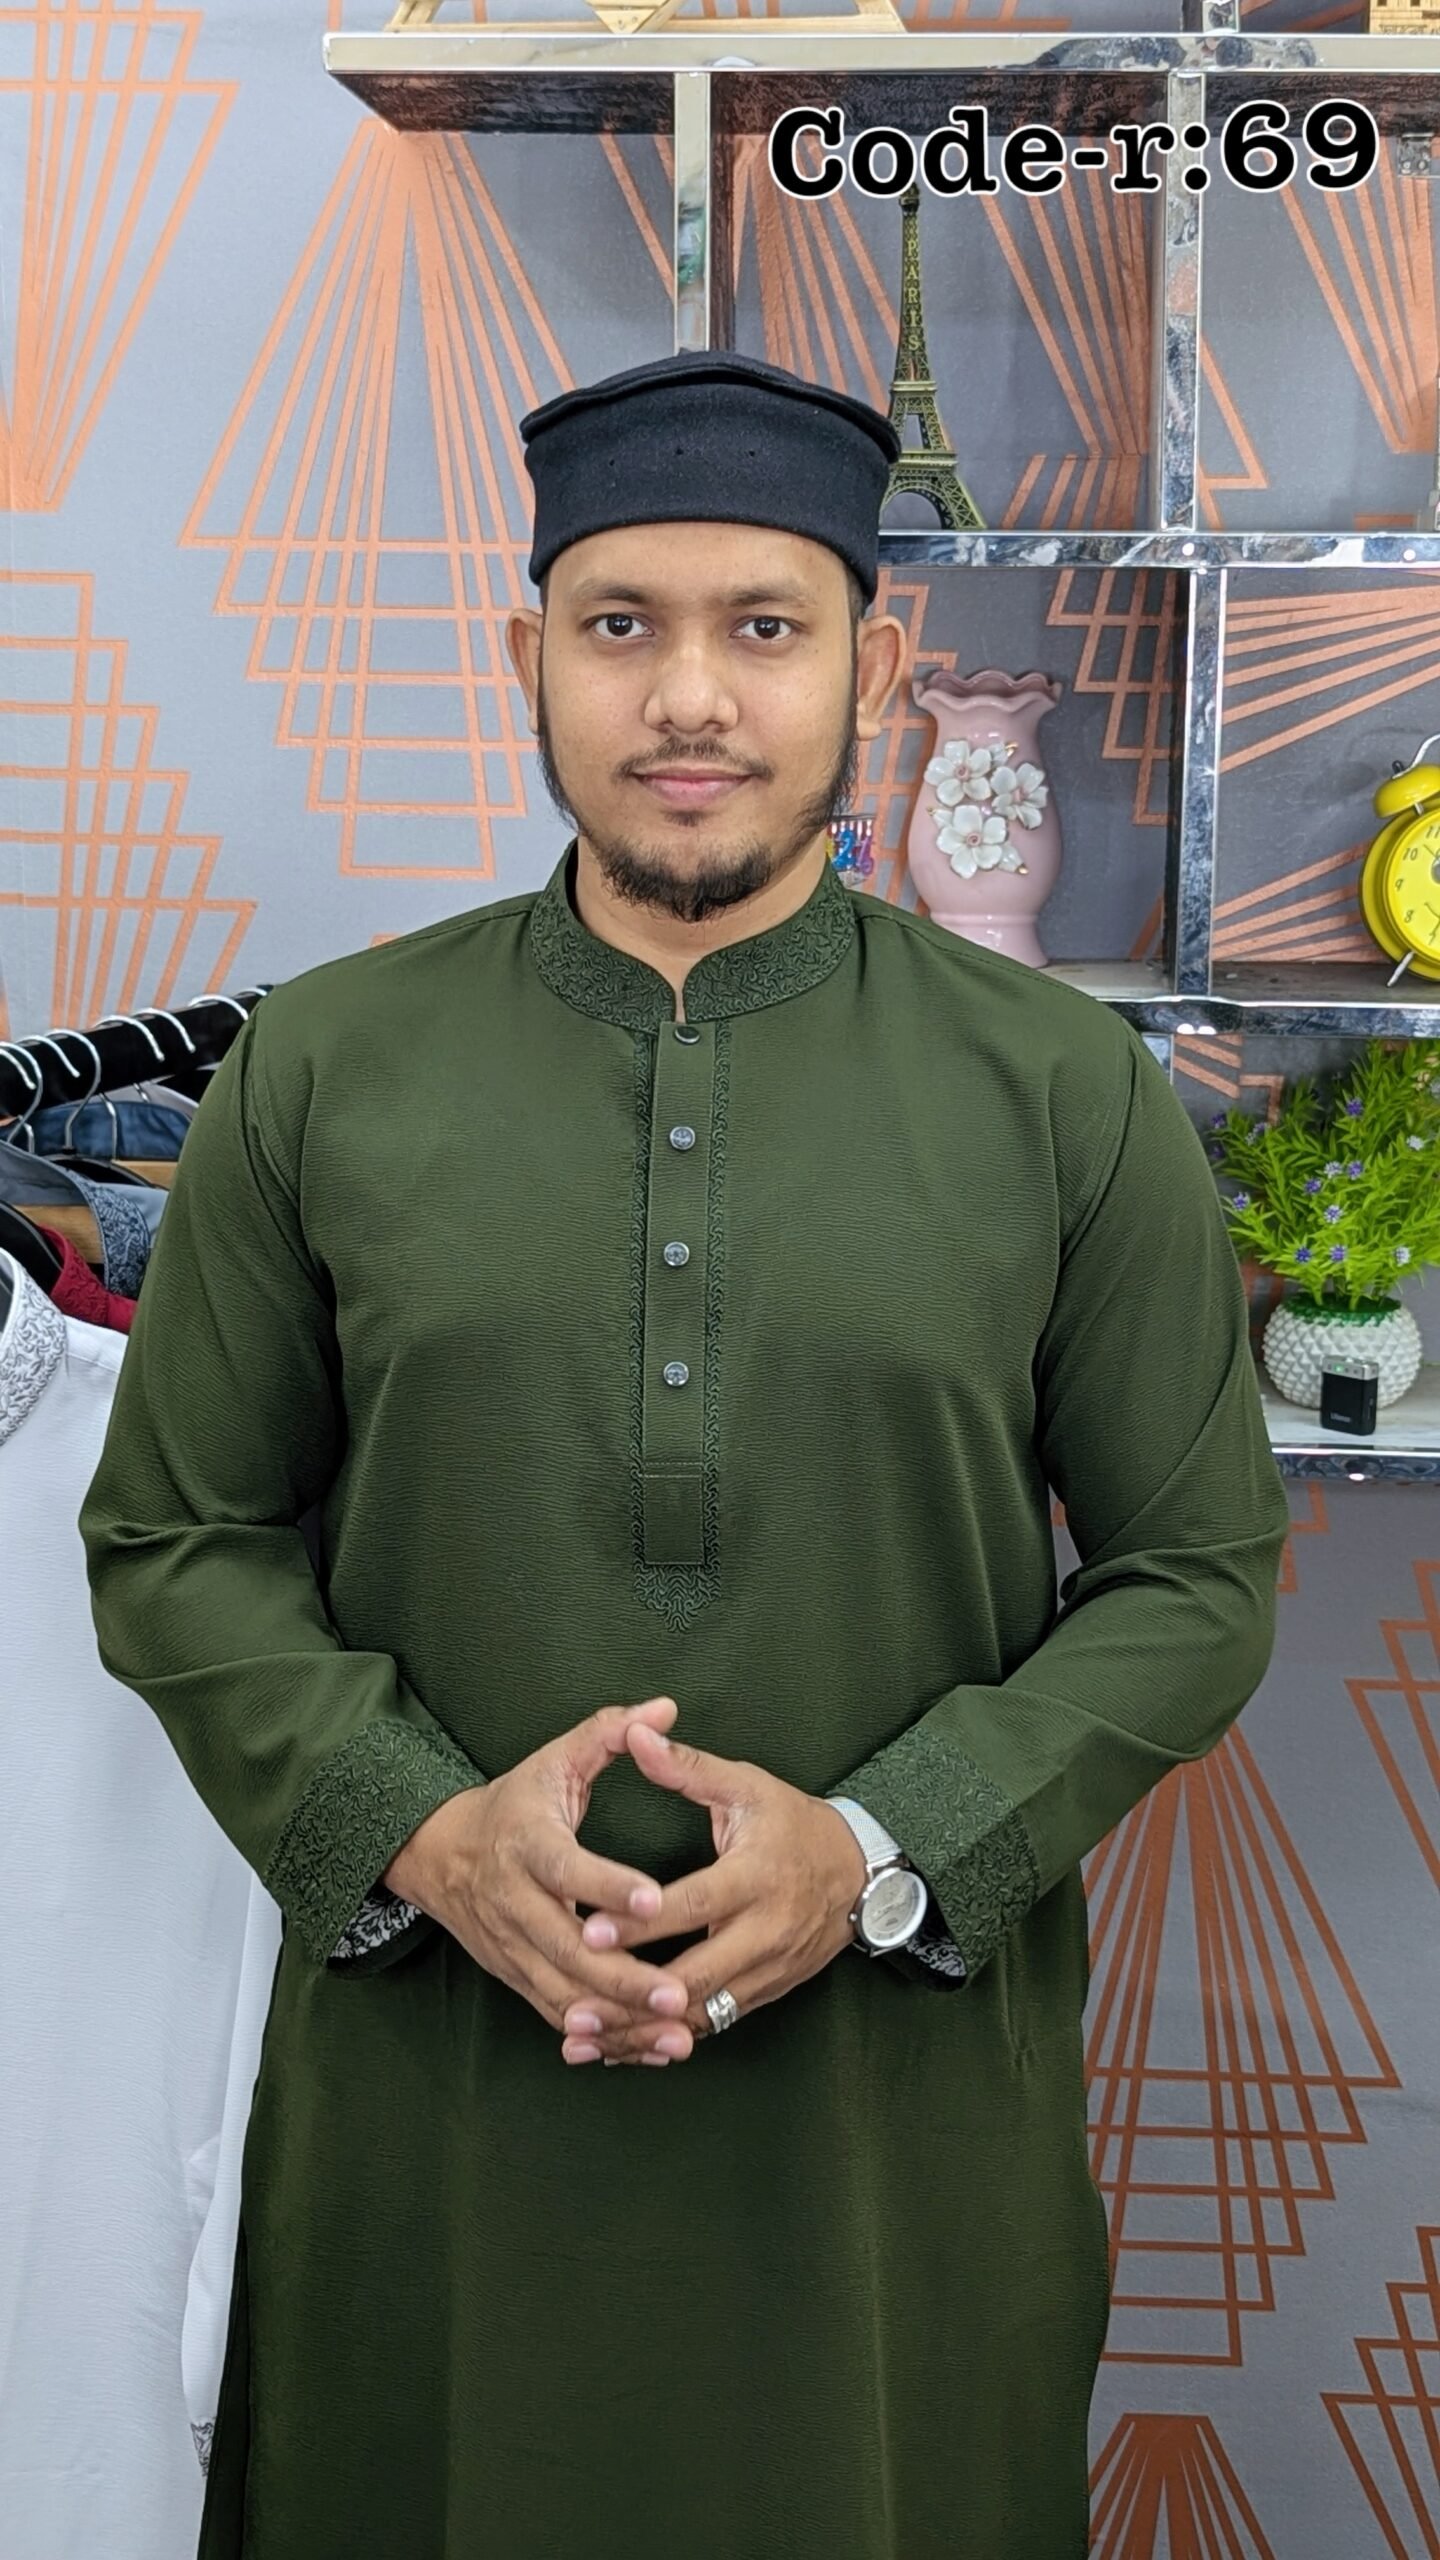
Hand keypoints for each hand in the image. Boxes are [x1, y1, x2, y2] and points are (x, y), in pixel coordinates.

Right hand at [381, 1697, 701, 2064]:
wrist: (442, 1853)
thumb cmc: (516, 1802)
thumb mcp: (555, 1759)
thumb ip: (610, 1732)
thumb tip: (666, 1708)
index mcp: (526, 1843)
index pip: (567, 1868)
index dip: (607, 1884)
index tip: (655, 1897)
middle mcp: (512, 1901)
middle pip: (566, 1948)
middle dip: (623, 1977)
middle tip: (678, 1993)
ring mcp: (511, 1946)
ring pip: (564, 1994)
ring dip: (619, 2020)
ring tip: (677, 2033)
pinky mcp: (515, 1976)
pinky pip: (558, 2014)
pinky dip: (601, 2037)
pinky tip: (648, 2048)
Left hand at [559, 1721, 867, 2065]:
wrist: (860, 1875)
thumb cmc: (794, 1824)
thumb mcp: (747, 1786)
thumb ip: (687, 1767)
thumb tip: (636, 1733)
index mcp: (756, 1876)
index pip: (693, 1904)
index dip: (642, 1923)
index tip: (591, 1932)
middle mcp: (764, 1931)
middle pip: (694, 1976)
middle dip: (631, 1994)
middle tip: (572, 2000)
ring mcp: (766, 1970)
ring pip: (698, 2014)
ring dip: (639, 2030)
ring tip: (580, 2035)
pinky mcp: (764, 1995)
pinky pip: (709, 2025)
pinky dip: (662, 2037)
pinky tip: (617, 2045)